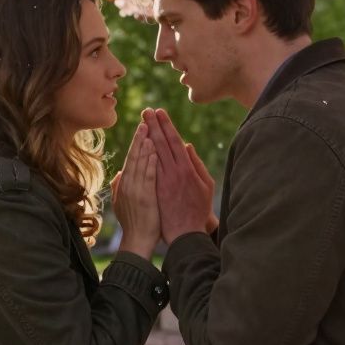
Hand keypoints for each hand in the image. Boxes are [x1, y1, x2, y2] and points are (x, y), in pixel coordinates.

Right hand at [113, 121, 160, 257]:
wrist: (137, 242)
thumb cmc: (133, 224)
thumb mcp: (122, 204)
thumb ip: (119, 188)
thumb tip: (118, 174)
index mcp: (125, 184)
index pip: (131, 158)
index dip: (136, 142)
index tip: (143, 127)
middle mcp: (128, 185)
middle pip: (135, 156)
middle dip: (140, 137)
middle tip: (146, 120)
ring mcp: (136, 191)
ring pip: (141, 164)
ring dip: (146, 146)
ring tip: (150, 130)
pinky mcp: (146, 198)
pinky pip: (149, 177)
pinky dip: (151, 164)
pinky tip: (155, 152)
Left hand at [143, 109, 214, 242]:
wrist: (187, 233)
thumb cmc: (199, 209)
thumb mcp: (206, 185)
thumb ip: (196, 164)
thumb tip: (187, 145)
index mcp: (187, 169)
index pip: (174, 141)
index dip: (166, 126)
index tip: (159, 113)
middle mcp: (175, 172)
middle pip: (161, 144)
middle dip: (153, 126)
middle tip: (146, 111)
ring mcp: (163, 181)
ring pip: (153, 154)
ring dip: (147, 137)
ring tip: (141, 122)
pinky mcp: (155, 190)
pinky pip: (147, 169)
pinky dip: (143, 156)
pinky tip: (138, 145)